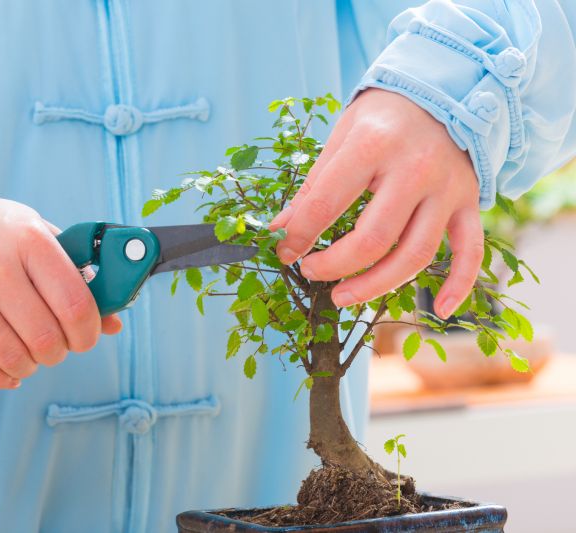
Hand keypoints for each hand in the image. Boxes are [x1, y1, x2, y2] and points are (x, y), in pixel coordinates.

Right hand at [0, 183, 121, 388]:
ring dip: (30, 366)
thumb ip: (75, 272)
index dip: (89, 333)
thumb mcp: (32, 232)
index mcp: (29, 239)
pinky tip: (8, 370)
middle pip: (46, 338)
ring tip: (30, 356)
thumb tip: (113, 320)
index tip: (86, 337)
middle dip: (59, 352)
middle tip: (55, 347)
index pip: (76, 305)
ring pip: (13, 357)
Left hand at [270, 89, 482, 318]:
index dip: (298, 236)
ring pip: (415, 255)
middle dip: (333, 266)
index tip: (284, 252)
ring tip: (343, 296)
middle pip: (373, 240)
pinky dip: (459, 285)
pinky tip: (440, 310)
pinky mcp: (469, 202)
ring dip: (376, 286)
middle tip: (311, 272)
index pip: (327, 204)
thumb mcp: (341, 138)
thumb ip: (313, 188)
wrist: (444, 90)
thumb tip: (279, 230)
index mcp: (373, 145)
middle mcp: (415, 169)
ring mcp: (447, 189)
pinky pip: (470, 251)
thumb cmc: (383, 116)